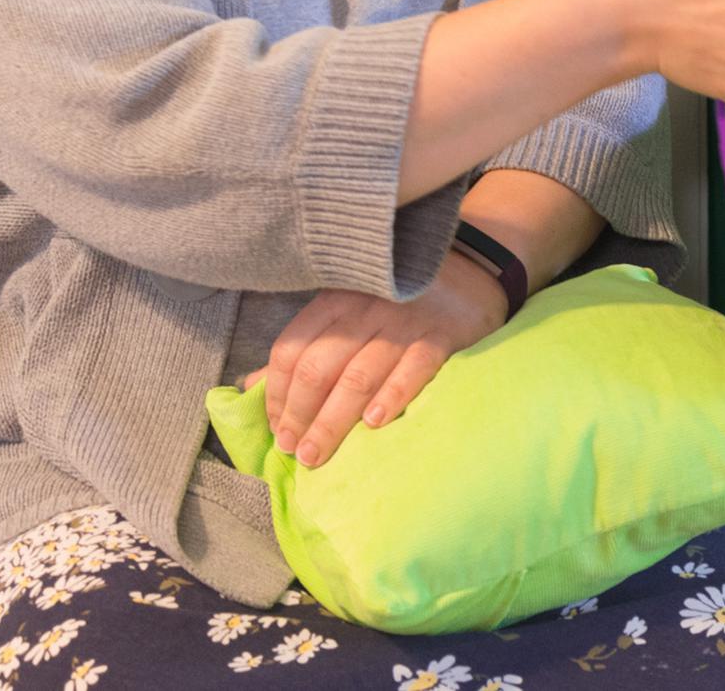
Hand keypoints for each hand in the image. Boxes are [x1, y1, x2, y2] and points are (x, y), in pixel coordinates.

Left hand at [243, 250, 508, 467]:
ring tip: (317, 455)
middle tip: (293, 452)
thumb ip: (305, 346)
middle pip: (320, 367)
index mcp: (335, 300)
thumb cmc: (399, 300)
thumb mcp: (347, 309)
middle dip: (300, 415)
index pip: (292, 349)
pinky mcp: (442, 333)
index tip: (276, 430)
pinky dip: (392, 396)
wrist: (474, 268)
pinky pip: (413, 367)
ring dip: (333, 420)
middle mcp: (365, 309)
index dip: (277, 394)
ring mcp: (404, 322)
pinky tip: (374, 424)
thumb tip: (250, 385)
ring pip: (358, 375)